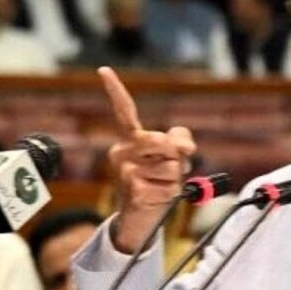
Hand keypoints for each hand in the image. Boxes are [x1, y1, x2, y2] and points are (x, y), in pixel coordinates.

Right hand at [98, 67, 196, 252]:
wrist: (140, 219)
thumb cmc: (155, 183)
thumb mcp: (172, 158)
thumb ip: (182, 141)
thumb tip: (186, 147)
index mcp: (128, 140)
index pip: (124, 111)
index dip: (116, 90)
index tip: (104, 70)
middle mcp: (120, 152)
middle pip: (164, 142)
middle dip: (177, 157)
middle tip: (168, 171)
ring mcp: (124, 172)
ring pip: (171, 167)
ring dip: (175, 179)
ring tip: (160, 187)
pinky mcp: (132, 190)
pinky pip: (169, 187)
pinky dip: (171, 194)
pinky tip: (155, 199)